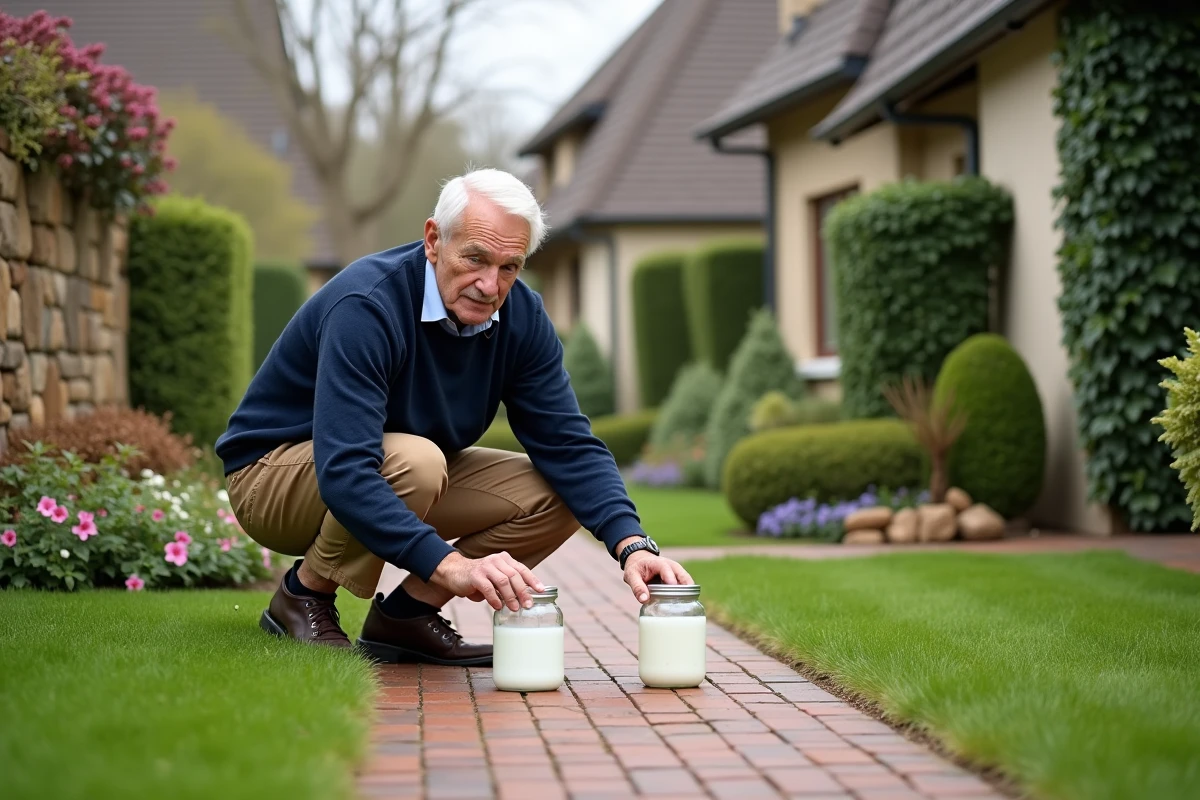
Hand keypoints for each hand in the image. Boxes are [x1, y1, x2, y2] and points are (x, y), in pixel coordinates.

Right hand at [431, 551, 545, 611]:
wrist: (455, 572)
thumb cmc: (478, 578)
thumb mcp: (495, 579)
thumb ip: (507, 585)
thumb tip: (523, 600)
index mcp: (505, 560)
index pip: (522, 569)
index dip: (532, 580)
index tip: (541, 590)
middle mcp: (497, 560)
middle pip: (514, 575)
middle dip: (523, 591)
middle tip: (527, 604)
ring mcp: (486, 566)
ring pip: (503, 581)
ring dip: (510, 596)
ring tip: (514, 608)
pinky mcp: (475, 575)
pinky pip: (488, 588)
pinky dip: (494, 598)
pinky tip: (497, 606)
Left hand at [623, 550, 692, 603]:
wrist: (640, 561)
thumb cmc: (636, 568)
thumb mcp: (631, 575)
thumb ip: (637, 587)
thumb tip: (644, 600)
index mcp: (658, 563)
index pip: (666, 568)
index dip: (670, 577)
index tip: (672, 586)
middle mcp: (671, 566)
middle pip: (682, 575)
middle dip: (685, 587)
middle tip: (685, 601)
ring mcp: (676, 572)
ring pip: (687, 581)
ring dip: (688, 593)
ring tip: (685, 605)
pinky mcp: (678, 579)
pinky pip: (685, 587)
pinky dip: (686, 594)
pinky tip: (683, 605)